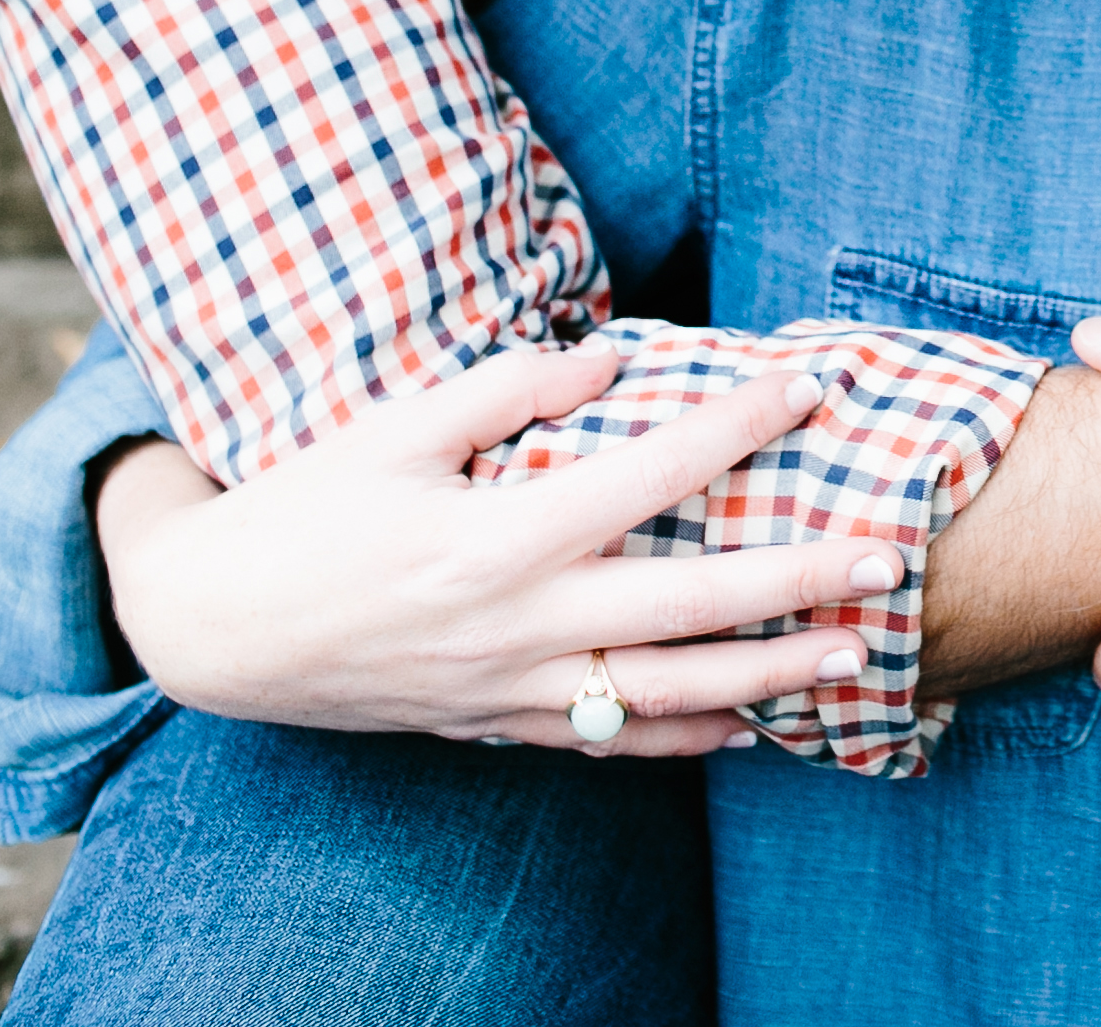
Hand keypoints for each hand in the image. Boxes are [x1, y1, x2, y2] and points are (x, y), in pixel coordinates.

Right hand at [93, 354, 902, 754]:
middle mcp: (518, 623)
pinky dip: (687, 737)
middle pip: (689, 603)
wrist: (214, 630)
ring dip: (771, 675)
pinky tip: (753, 726)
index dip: (736, 427)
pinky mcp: (496, 728)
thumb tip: (610, 359)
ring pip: (668, 691)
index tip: (809, 386)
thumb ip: (504, 388)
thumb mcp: (391, 428)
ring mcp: (511, 689)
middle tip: (886, 557)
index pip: (648, 474)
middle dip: (796, 580)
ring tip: (857, 655)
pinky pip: (611, 742)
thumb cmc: (301, 510)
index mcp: (496, 537)